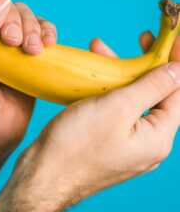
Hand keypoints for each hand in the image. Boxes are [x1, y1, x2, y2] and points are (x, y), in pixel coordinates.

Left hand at [0, 0, 56, 153]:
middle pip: (1, 2)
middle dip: (12, 18)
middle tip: (12, 42)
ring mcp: (5, 43)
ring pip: (24, 15)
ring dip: (32, 27)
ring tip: (32, 50)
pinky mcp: (26, 54)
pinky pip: (40, 32)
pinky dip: (47, 32)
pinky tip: (47, 44)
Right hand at [0, 32, 179, 211]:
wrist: (44, 173)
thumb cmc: (76, 144)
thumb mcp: (117, 108)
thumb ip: (152, 87)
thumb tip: (177, 71)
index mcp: (157, 137)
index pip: (179, 92)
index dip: (177, 61)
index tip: (172, 38)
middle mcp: (147, 142)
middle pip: (157, 94)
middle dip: (147, 64)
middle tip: (141, 39)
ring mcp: (127, 142)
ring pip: (133, 100)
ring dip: (122, 73)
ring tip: (103, 50)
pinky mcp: (108, 140)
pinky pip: (116, 109)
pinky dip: (109, 89)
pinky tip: (93, 76)